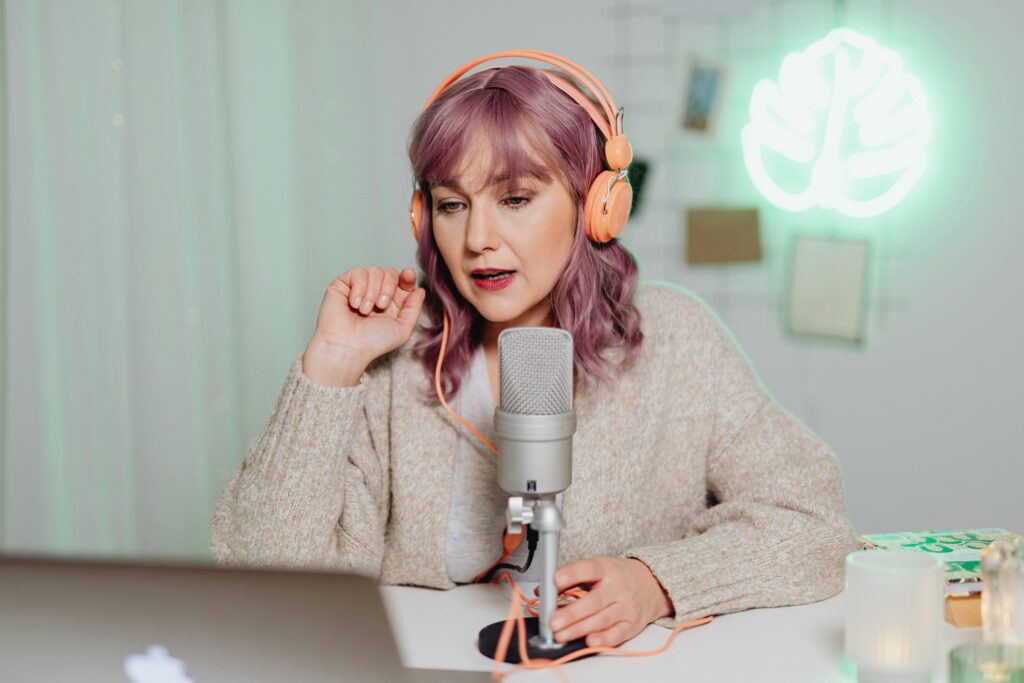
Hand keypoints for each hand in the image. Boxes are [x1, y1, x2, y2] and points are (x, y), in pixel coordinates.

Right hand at [302, 266, 425, 386]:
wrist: (347, 346)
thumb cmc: (373, 342)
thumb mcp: (402, 328)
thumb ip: (414, 308)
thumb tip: (420, 289)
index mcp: (391, 303)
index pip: (402, 281)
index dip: (407, 276)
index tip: (408, 275)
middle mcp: (376, 293)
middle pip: (390, 272)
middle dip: (389, 287)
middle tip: (381, 306)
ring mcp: (359, 287)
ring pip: (375, 271)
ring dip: (373, 292)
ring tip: (364, 311)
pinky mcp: (343, 284)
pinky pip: (358, 272)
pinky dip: (359, 288)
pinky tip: (354, 304)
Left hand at [546, 556, 673, 647]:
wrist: (652, 584)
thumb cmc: (619, 575)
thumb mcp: (599, 568)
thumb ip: (573, 578)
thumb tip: (544, 590)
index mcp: (606, 569)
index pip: (588, 570)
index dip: (571, 575)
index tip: (554, 581)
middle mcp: (617, 587)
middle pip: (594, 602)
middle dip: (571, 613)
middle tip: (553, 622)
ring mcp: (626, 606)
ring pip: (602, 620)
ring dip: (580, 629)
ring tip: (560, 635)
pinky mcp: (632, 624)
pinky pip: (617, 634)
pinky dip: (603, 640)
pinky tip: (589, 642)